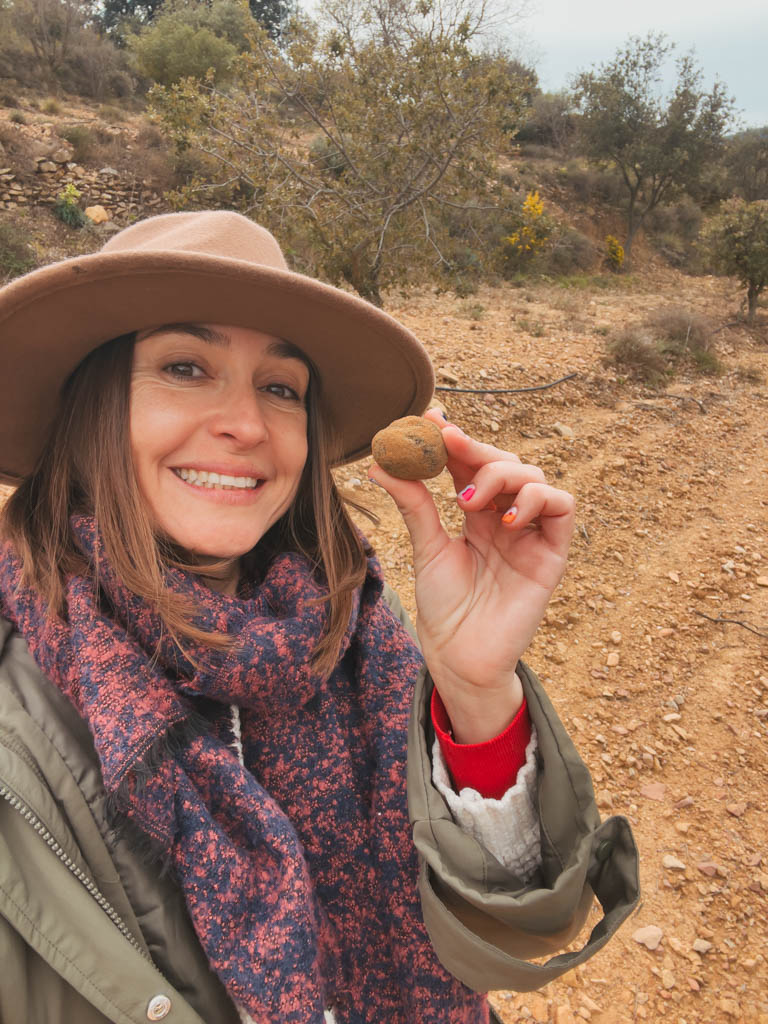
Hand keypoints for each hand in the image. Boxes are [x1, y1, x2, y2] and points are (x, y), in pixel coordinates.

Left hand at [368, 410, 574, 743]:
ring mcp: (530, 533)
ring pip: (534, 476)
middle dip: (476, 448)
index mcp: (476, 513)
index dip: (457, 438)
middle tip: (446, 443)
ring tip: (466, 500)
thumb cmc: (443, 606)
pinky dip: (537, 500)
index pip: (472, 462)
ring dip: (501, 474)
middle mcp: (506, 517)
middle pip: (504, 462)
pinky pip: (562, 508)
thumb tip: (380, 462)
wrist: (460, 656)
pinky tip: (503, 518)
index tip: (432, 419)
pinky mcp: (551, 553)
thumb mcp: (425, 546)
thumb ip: (413, 503)